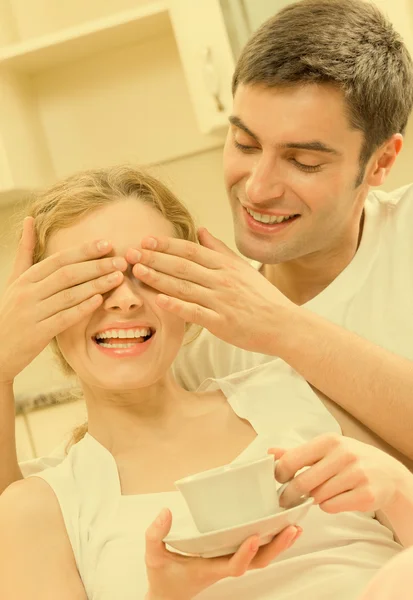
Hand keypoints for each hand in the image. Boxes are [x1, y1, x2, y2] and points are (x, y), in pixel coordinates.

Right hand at [0, 217, 126, 383]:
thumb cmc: (9, 312)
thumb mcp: (14, 280)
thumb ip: (25, 252)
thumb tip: (30, 218)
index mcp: (25, 278)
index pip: (59, 259)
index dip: (84, 251)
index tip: (107, 244)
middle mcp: (27, 293)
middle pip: (67, 274)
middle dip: (97, 266)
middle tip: (120, 262)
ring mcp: (32, 313)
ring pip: (69, 295)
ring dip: (96, 285)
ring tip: (118, 278)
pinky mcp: (37, 334)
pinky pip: (64, 318)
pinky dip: (82, 308)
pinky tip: (99, 301)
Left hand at [128, 228, 292, 353]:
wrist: (284, 324)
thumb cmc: (262, 297)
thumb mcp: (242, 268)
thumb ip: (219, 249)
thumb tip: (201, 230)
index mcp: (225, 266)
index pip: (190, 251)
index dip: (166, 245)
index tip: (146, 240)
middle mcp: (221, 280)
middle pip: (182, 266)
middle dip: (154, 258)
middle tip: (130, 253)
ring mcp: (221, 301)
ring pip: (184, 287)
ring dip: (158, 278)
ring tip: (137, 271)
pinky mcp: (222, 323)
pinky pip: (195, 313)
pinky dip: (177, 306)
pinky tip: (159, 301)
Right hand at [145, 507, 301, 599]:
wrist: (168, 594)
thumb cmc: (163, 576)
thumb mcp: (152, 557)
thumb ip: (155, 535)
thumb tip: (165, 512)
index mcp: (209, 569)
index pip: (233, 566)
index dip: (245, 554)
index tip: (254, 537)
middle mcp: (224, 566)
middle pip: (257, 562)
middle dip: (275, 547)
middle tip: (291, 528)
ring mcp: (229, 562)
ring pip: (260, 558)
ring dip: (279, 544)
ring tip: (295, 526)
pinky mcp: (231, 556)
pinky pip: (256, 551)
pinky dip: (271, 541)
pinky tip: (283, 527)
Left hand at [270, 434, 409, 513]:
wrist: (388, 473)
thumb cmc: (350, 460)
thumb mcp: (326, 449)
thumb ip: (297, 452)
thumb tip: (270, 452)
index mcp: (329, 441)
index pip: (292, 460)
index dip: (280, 474)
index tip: (279, 481)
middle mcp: (343, 455)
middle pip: (303, 483)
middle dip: (290, 495)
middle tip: (286, 500)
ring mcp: (357, 475)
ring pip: (318, 497)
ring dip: (314, 499)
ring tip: (320, 493)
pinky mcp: (366, 495)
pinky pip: (333, 507)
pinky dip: (329, 507)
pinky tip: (335, 499)